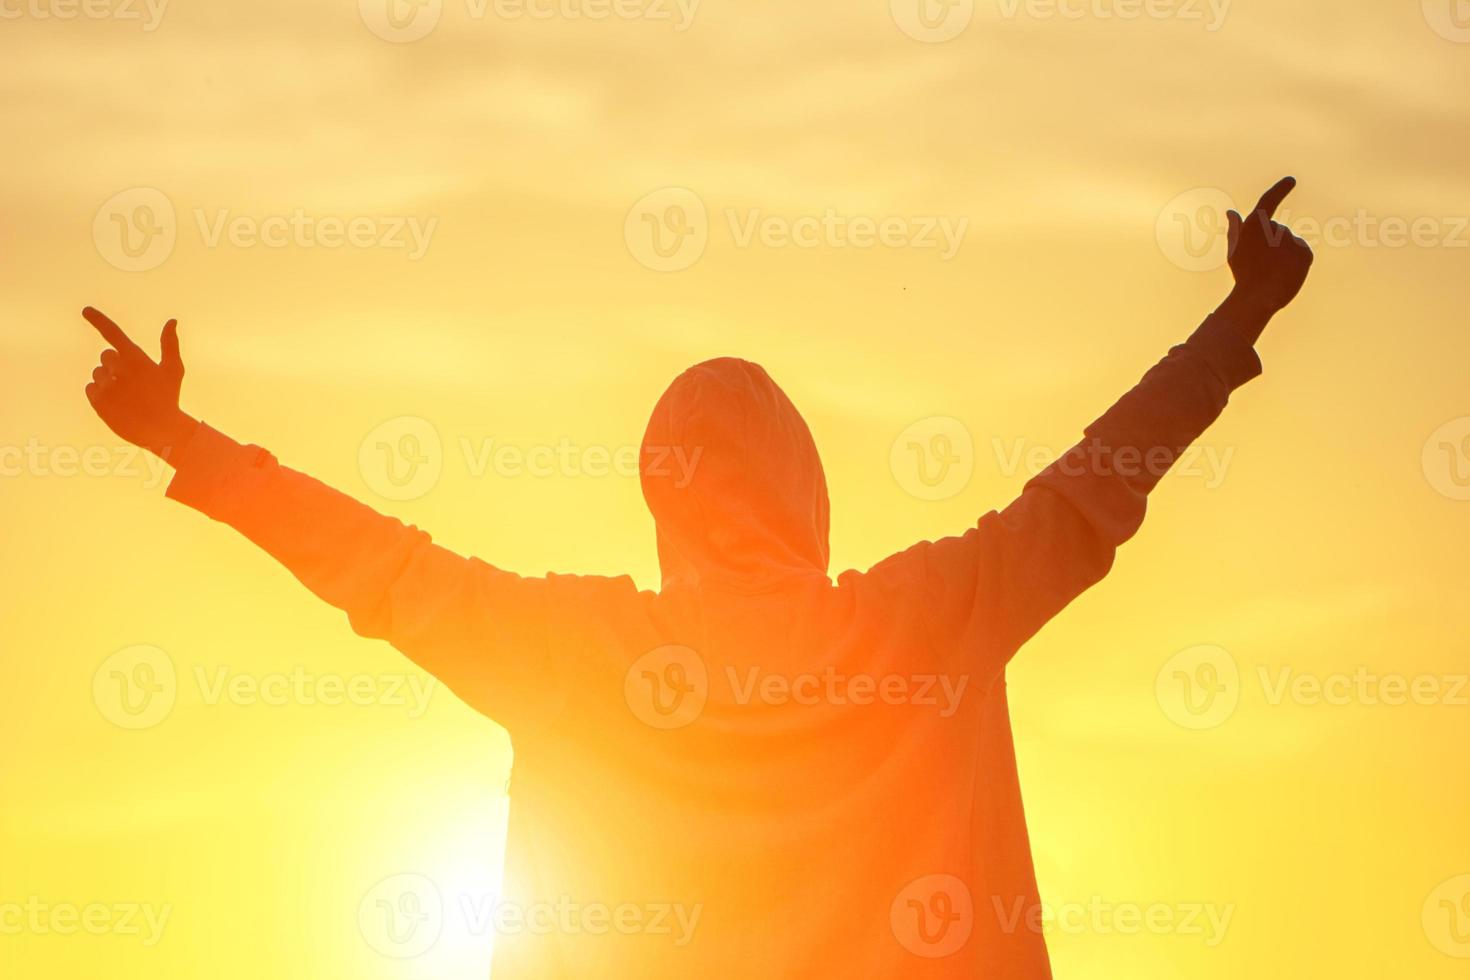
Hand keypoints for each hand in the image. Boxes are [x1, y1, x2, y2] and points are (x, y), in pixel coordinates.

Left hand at [82, 307, 197, 458]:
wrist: (160, 430)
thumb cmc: (168, 398)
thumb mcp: (173, 370)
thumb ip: (169, 343)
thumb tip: (172, 320)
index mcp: (135, 357)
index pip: (112, 332)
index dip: (98, 319)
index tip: (86, 310)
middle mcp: (118, 368)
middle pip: (106, 356)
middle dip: (115, 364)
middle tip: (133, 382)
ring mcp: (106, 385)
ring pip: (97, 373)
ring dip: (108, 380)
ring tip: (127, 396)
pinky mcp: (97, 400)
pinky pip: (90, 388)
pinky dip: (100, 393)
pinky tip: (117, 402)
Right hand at [1225, 176, 1313, 316]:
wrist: (1258, 297)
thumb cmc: (1243, 273)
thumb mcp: (1235, 249)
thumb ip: (1235, 228)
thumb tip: (1231, 211)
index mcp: (1255, 225)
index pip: (1270, 200)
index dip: (1280, 189)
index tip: (1291, 181)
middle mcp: (1276, 227)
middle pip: (1276, 231)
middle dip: (1271, 244)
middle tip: (1259, 264)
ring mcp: (1292, 239)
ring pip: (1289, 244)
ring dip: (1282, 255)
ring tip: (1272, 272)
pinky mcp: (1305, 251)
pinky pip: (1301, 253)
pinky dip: (1295, 262)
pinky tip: (1285, 273)